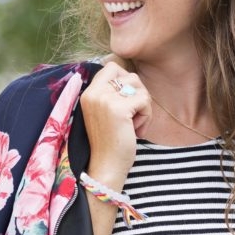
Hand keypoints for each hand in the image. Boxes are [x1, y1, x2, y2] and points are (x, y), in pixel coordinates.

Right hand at [80, 61, 151, 187]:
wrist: (105, 168)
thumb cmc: (109, 143)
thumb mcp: (105, 113)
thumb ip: (111, 94)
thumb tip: (131, 77)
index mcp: (88, 93)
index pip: (111, 66)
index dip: (126, 81)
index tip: (127, 103)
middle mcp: (94, 93)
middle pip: (128, 74)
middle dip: (138, 93)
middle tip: (134, 115)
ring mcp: (105, 100)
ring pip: (138, 86)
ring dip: (143, 106)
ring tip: (134, 125)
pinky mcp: (119, 109)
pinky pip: (144, 100)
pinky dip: (146, 116)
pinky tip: (137, 131)